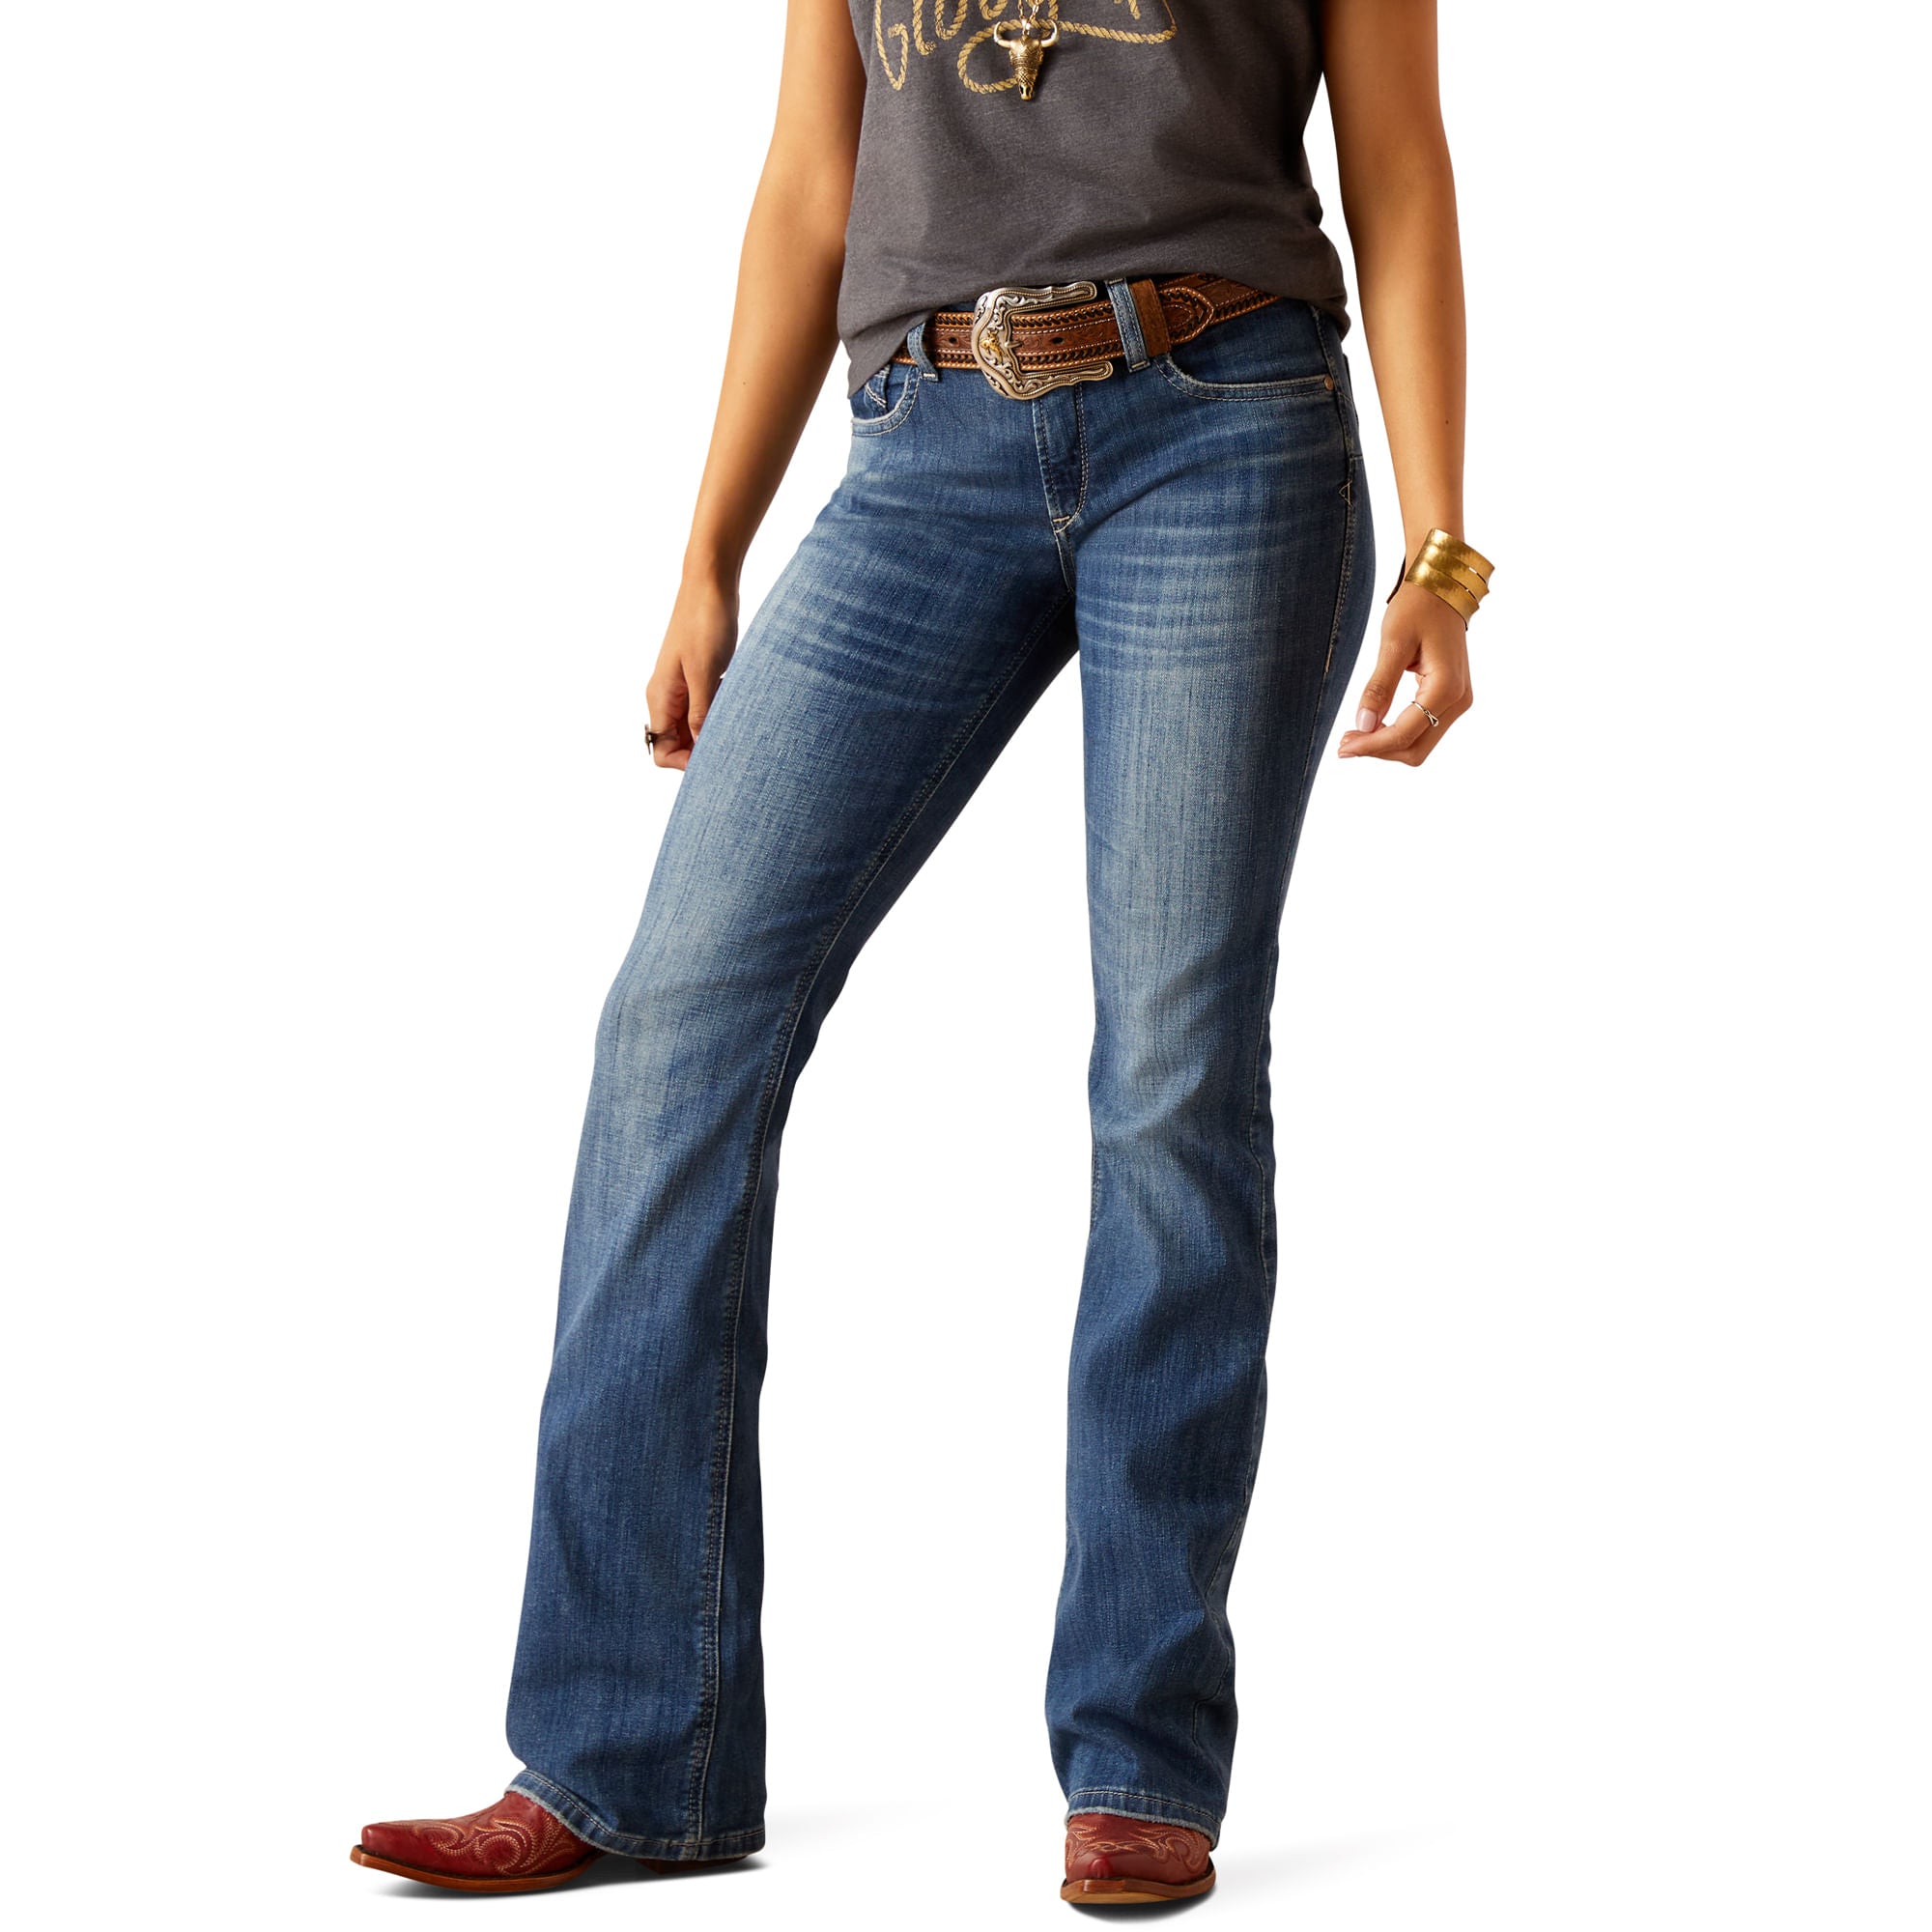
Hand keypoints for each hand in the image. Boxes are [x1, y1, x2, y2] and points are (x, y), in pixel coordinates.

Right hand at [646, 575, 738, 769]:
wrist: (711, 583)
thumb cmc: (705, 623)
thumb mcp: (705, 673)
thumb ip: (700, 713)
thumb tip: (700, 750)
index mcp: (660, 697)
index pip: (662, 751)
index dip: (686, 763)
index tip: (716, 757)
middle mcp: (666, 696)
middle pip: (678, 744)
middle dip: (702, 751)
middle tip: (735, 745)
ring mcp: (682, 686)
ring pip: (694, 727)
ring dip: (713, 731)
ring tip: (740, 726)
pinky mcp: (699, 676)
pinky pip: (705, 708)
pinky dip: (720, 713)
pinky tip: (739, 706)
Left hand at [1338, 582, 1472, 765]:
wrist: (1441, 590)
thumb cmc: (1417, 608)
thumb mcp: (1393, 644)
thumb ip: (1379, 686)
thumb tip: (1363, 725)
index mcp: (1445, 688)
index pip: (1405, 734)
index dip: (1371, 746)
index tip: (1342, 747)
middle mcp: (1458, 701)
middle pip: (1415, 750)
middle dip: (1379, 750)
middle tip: (1345, 743)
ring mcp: (1458, 702)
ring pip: (1420, 745)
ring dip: (1387, 746)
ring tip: (1355, 735)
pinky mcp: (1451, 699)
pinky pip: (1424, 729)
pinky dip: (1398, 734)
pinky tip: (1374, 725)